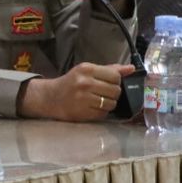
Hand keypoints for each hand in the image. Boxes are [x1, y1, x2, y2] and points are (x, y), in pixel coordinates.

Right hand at [19, 63, 135, 120]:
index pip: (115, 76)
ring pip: (111, 103)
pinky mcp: (83, 112)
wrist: (50, 97)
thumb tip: (131, 68)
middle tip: (103, 93)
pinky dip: (102, 112)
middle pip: (115, 90)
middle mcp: (85, 83)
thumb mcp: (87, 71)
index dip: (116, 81)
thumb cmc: (71, 82)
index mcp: (87, 69)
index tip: (109, 83)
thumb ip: (109, 70)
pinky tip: (93, 107)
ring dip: (108, 103)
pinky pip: (103, 113)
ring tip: (98, 101)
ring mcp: (84, 98)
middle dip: (113, 93)